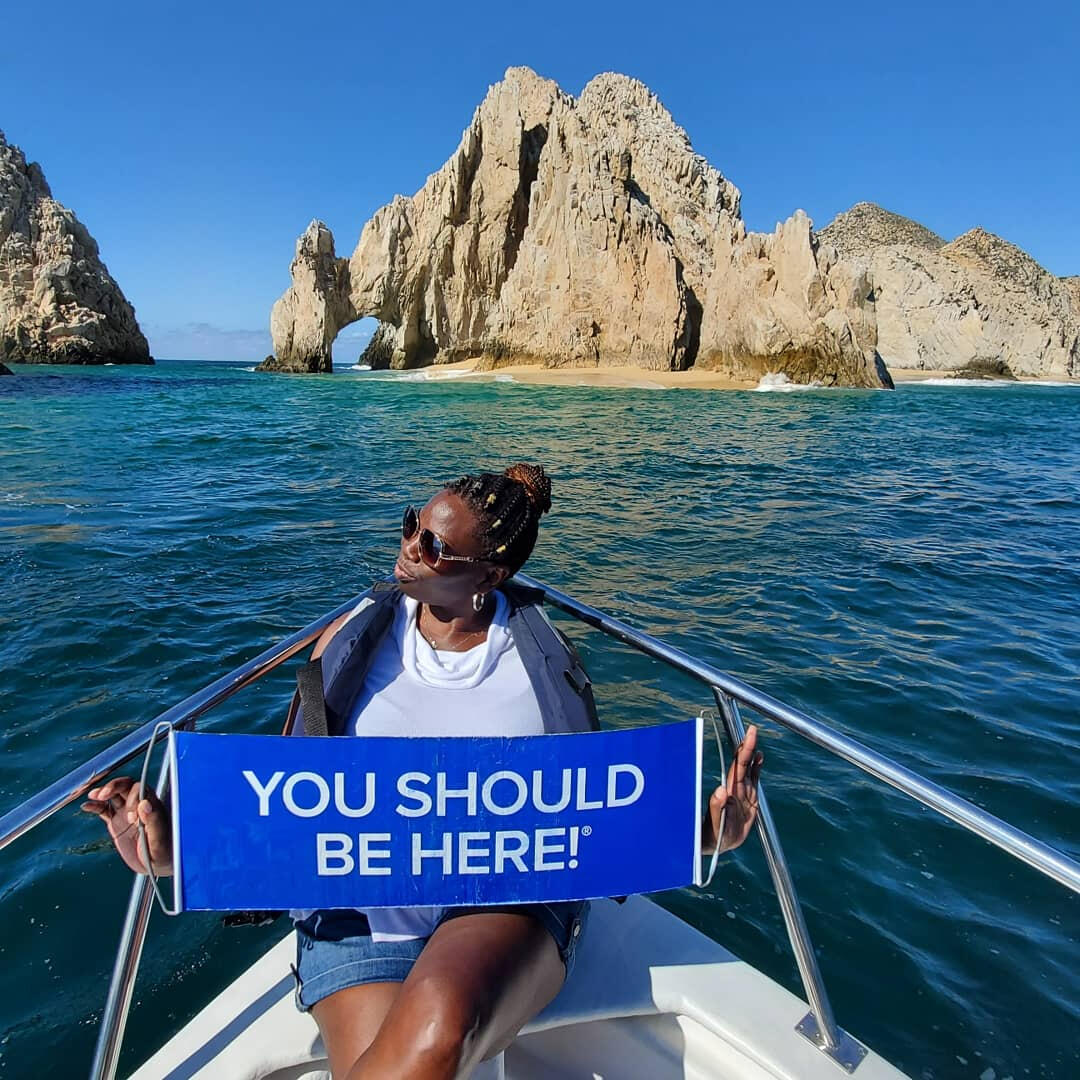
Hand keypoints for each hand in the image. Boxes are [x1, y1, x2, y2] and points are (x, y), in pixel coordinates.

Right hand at [81, 777, 173, 875]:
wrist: (155, 865)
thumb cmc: (163, 853)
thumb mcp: (159, 840)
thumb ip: (153, 822)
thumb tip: (145, 804)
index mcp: (152, 806)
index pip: (141, 790)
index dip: (133, 798)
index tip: (131, 818)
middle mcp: (139, 806)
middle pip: (126, 786)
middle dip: (114, 786)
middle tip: (104, 794)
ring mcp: (126, 813)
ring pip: (114, 795)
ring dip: (103, 792)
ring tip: (95, 795)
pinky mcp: (116, 822)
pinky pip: (104, 810)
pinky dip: (95, 806)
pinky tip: (86, 806)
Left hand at [702, 724, 763, 854]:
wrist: (719, 844)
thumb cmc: (713, 834)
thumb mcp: (716, 823)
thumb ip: (717, 807)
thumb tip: (721, 790)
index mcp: (729, 790)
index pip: (737, 765)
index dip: (742, 750)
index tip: (748, 736)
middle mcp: (735, 787)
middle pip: (742, 762)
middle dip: (747, 745)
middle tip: (752, 729)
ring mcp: (742, 792)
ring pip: (748, 768)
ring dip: (751, 754)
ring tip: (754, 738)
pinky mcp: (749, 799)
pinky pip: (754, 780)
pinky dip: (756, 768)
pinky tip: (759, 758)